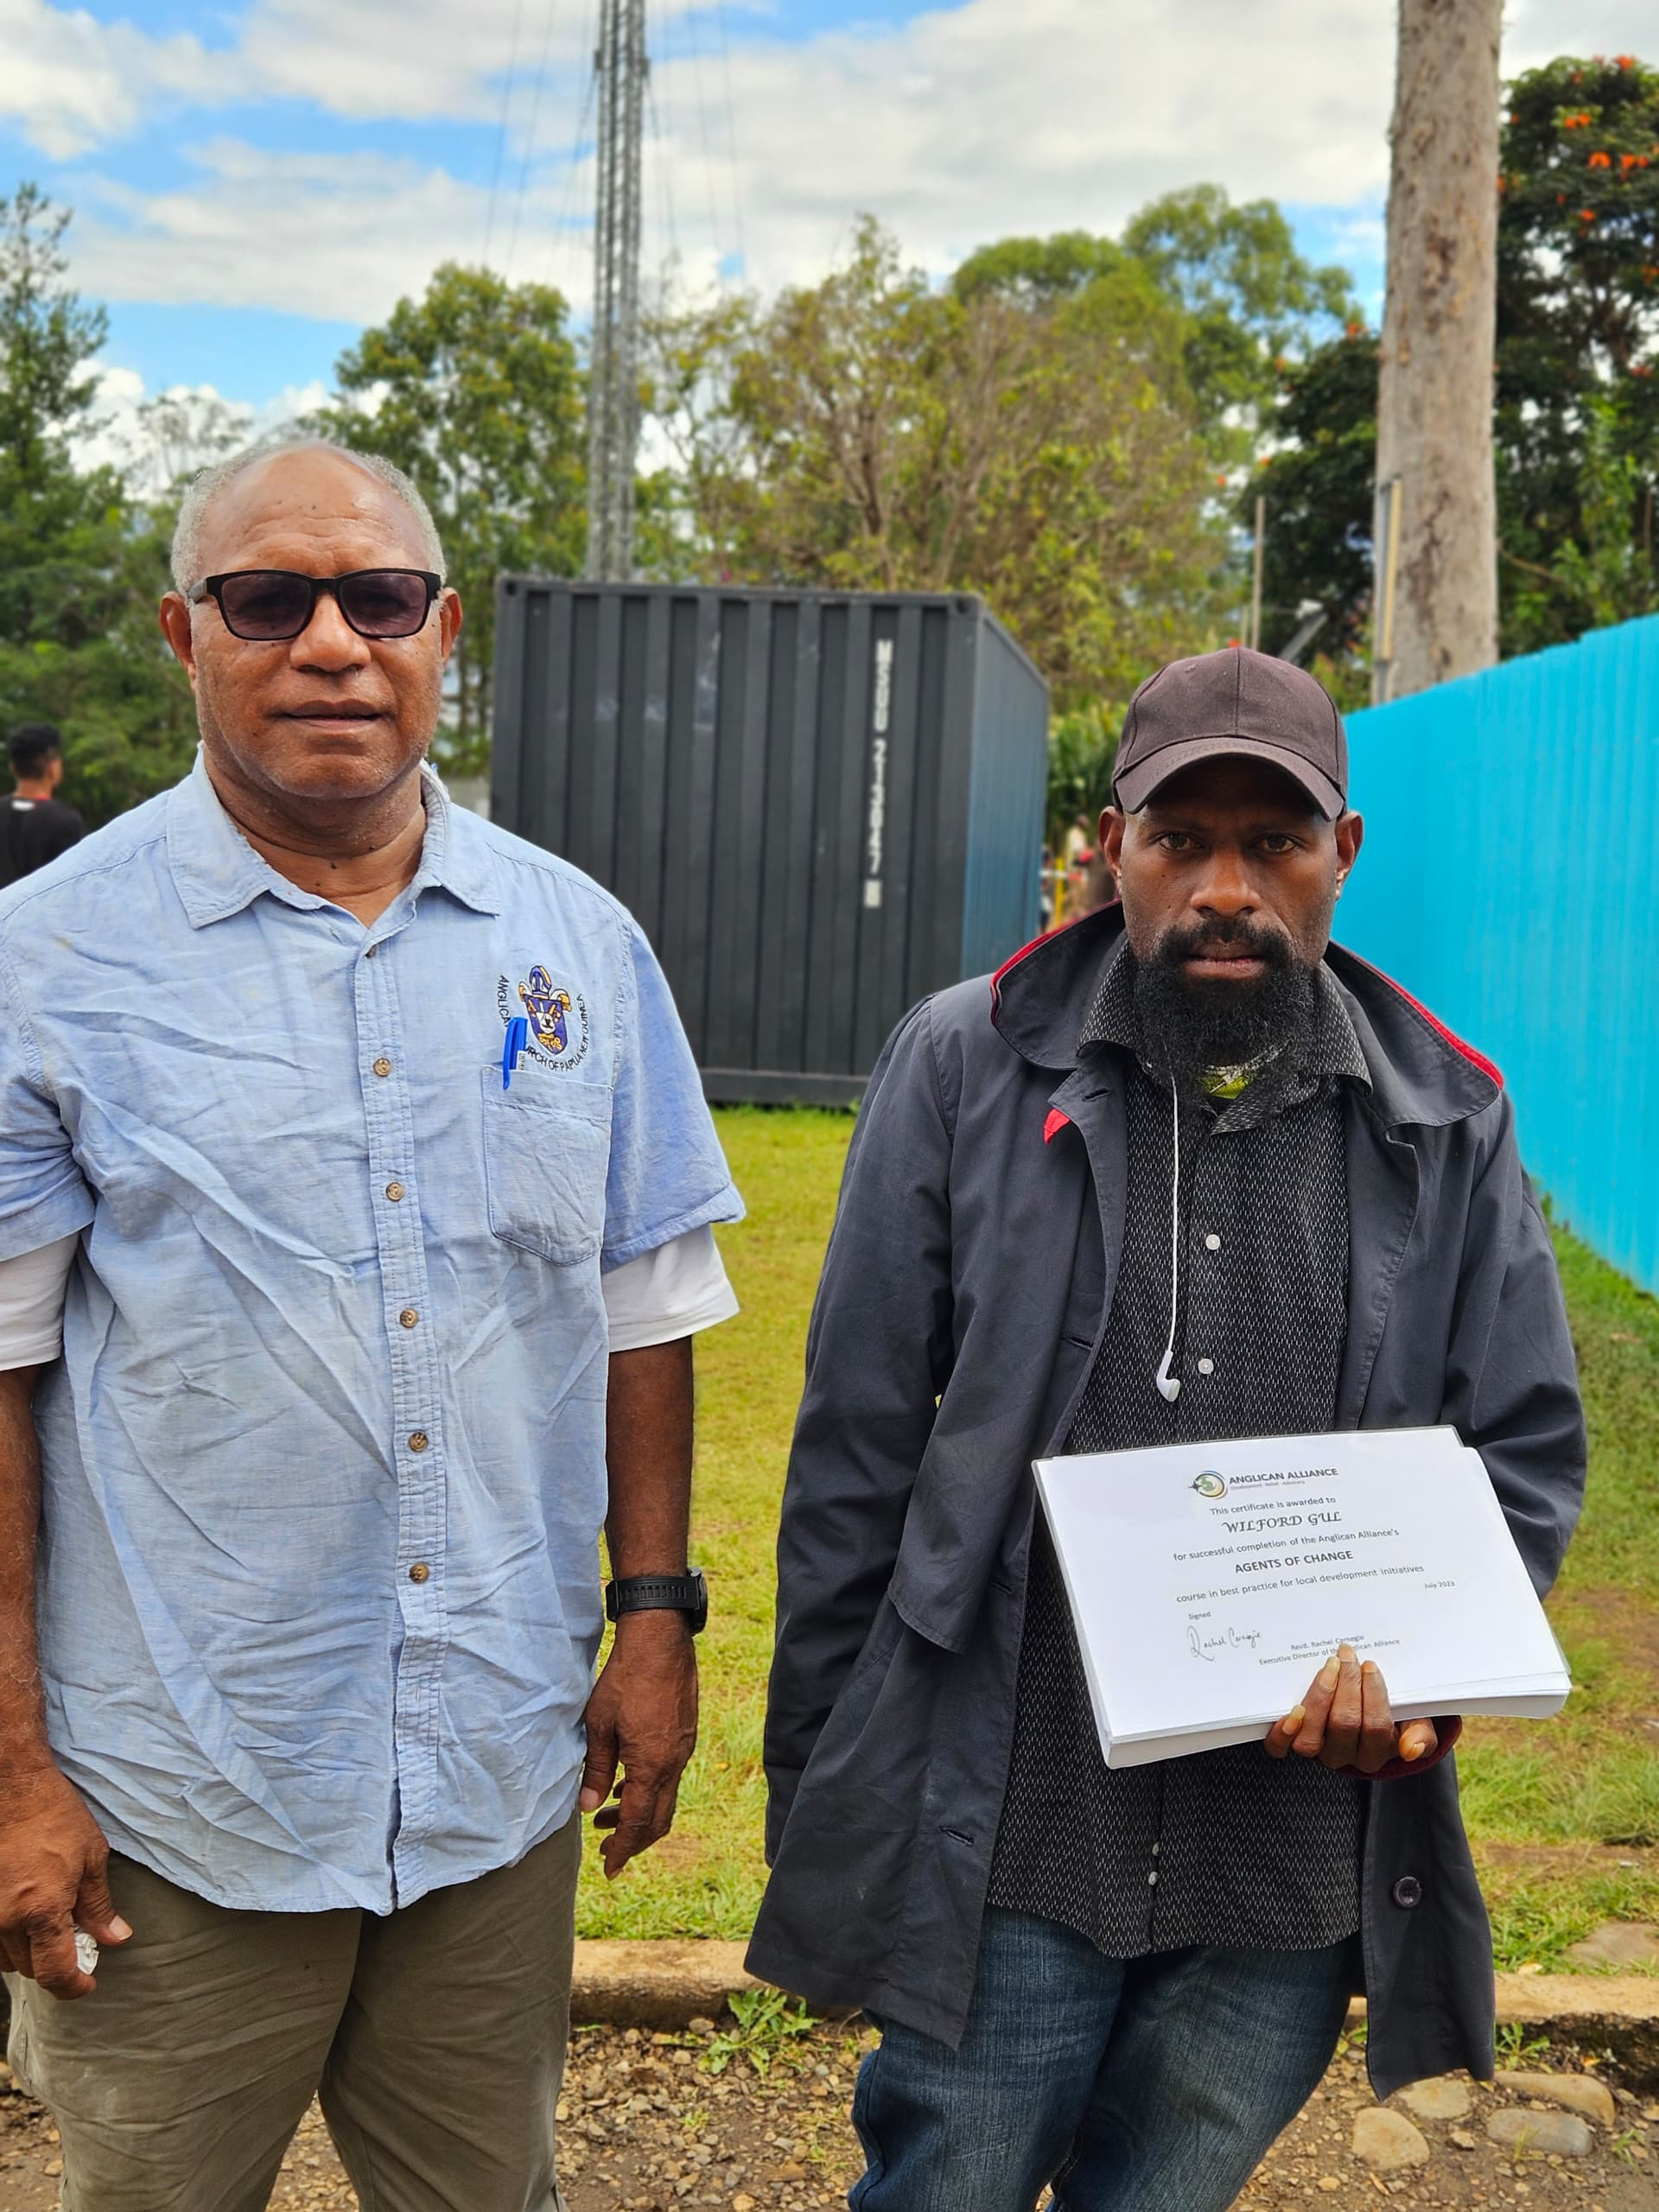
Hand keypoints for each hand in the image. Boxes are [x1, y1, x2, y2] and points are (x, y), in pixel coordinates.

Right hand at [0, 1765, 130, 1998]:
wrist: (11, 1788)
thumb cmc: (55, 1816)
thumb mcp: (90, 1857)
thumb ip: (99, 1905)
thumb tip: (115, 1938)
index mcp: (41, 1911)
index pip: (55, 1972)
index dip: (74, 1986)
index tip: (88, 1982)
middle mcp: (6, 1921)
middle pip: (30, 1968)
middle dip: (55, 1964)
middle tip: (77, 1943)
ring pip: (6, 1958)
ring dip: (29, 1953)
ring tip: (50, 1925)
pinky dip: (7, 1938)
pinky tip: (24, 1918)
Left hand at [579, 1612, 697, 1879]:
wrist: (660, 1641)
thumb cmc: (625, 1680)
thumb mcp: (599, 1725)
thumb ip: (596, 1769)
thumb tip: (586, 1806)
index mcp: (651, 1765)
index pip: (637, 1823)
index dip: (621, 1849)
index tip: (608, 1868)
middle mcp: (674, 1763)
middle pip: (658, 1820)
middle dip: (633, 1841)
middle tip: (606, 1848)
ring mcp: (684, 1749)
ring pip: (666, 1798)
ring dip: (640, 1814)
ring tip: (607, 1813)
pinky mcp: (686, 1735)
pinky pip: (671, 1776)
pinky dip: (650, 1790)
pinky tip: (628, 1779)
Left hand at [1265, 1645, 1438, 1774]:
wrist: (1366, 1710)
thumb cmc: (1392, 1713)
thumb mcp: (1415, 1721)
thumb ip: (1420, 1734)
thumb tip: (1411, 1748)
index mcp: (1376, 1752)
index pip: (1376, 1727)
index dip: (1372, 1695)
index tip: (1370, 1665)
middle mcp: (1345, 1756)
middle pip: (1344, 1725)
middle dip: (1347, 1685)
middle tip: (1348, 1656)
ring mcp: (1318, 1750)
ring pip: (1313, 1736)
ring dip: (1320, 1697)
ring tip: (1329, 1667)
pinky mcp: (1292, 1743)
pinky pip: (1281, 1747)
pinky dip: (1283, 1731)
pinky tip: (1293, 1709)